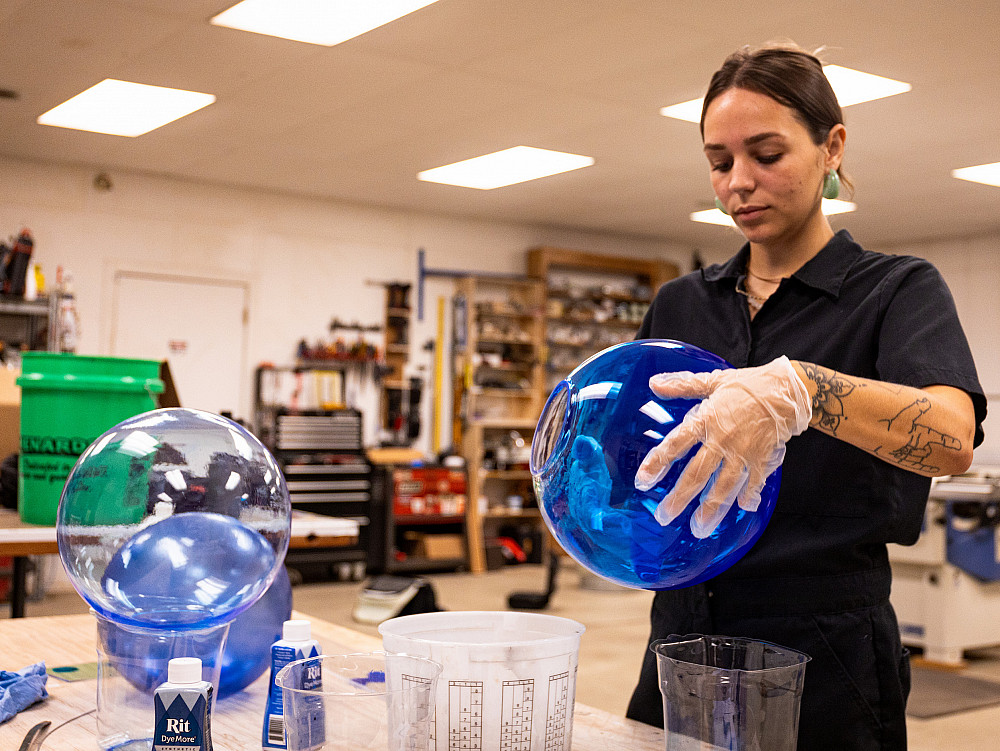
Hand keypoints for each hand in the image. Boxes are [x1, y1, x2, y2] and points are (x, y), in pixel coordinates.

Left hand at [634, 356, 810, 537]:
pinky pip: (753, 483)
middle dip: (679, 498)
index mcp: (706, 419)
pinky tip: (743, 508)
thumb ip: (682, 384)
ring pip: (723, 486)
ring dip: (710, 509)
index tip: (643, 481)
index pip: (676, 444)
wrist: (788, 390)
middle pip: (697, 474)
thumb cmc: (747, 385)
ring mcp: (743, 453)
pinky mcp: (763, 460)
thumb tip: (654, 383)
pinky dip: (748, 497)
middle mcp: (722, 440)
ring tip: (698, 528)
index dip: (658, 463)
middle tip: (664, 516)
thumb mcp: (712, 380)